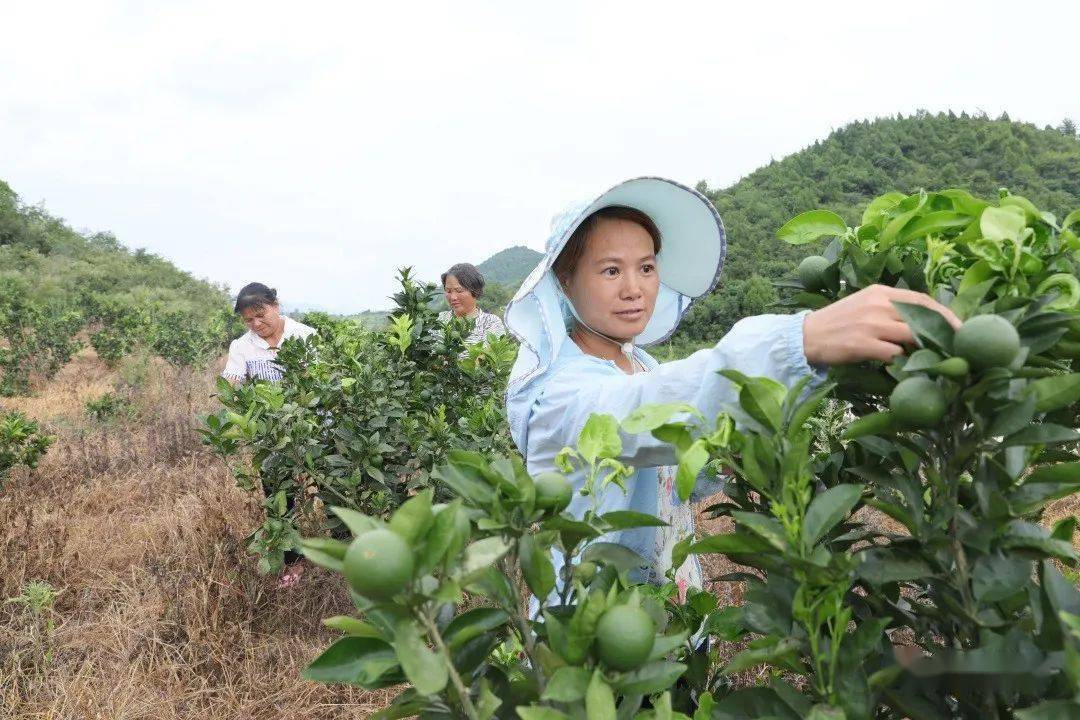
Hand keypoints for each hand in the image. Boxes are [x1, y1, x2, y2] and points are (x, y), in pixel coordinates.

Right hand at [802, 285, 960, 365]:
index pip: (921, 299)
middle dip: (943, 332)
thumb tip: (920, 324)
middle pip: (922, 316)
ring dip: (924, 348)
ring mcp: (870, 324)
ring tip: (932, 358)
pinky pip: (894, 353)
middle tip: (957, 346)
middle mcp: (877, 304)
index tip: (959, 327)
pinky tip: (900, 365)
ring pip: (911, 335)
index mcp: (879, 292)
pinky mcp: (862, 344)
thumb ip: (890, 310)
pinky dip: (901, 360)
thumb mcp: (864, 306)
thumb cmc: (837, 323)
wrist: (806, 336)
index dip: (944, 313)